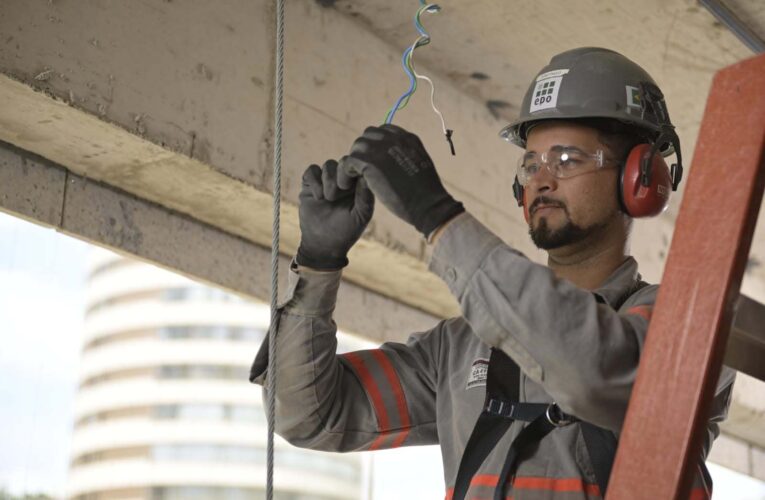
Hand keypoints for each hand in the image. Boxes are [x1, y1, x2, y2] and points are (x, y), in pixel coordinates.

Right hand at [295, 159, 374, 269]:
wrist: (323, 244)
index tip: (350, 186)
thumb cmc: (346, 231)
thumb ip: (365, 196)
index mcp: (358, 185)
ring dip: (328, 179)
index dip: (355, 170)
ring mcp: (326, 181)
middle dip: (340, 176)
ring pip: (328, 165)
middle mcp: (343, 180)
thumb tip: (366, 175)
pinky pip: (311, 170)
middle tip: (337, 194)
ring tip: (327, 198)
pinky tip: (318, 196)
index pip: (359, 166)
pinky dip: (314, 180)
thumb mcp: (360, 215)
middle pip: (343, 162)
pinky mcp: (310, 185)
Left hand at [338, 124, 463, 237]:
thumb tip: (393, 158)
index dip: (374, 147)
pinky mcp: (369, 162)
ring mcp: (380, 148)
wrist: (428, 205)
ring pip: (355, 149)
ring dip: (352, 164)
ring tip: (352, 181)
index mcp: (407, 138)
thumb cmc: (426, 194)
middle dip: (362, 154)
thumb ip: (406, 156)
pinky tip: (347, 186)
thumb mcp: (419, 165)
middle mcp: (393, 138)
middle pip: (366, 138)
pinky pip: (347, 163)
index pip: (382, 132)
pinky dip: (345, 175)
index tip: (373, 163)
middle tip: (361, 173)